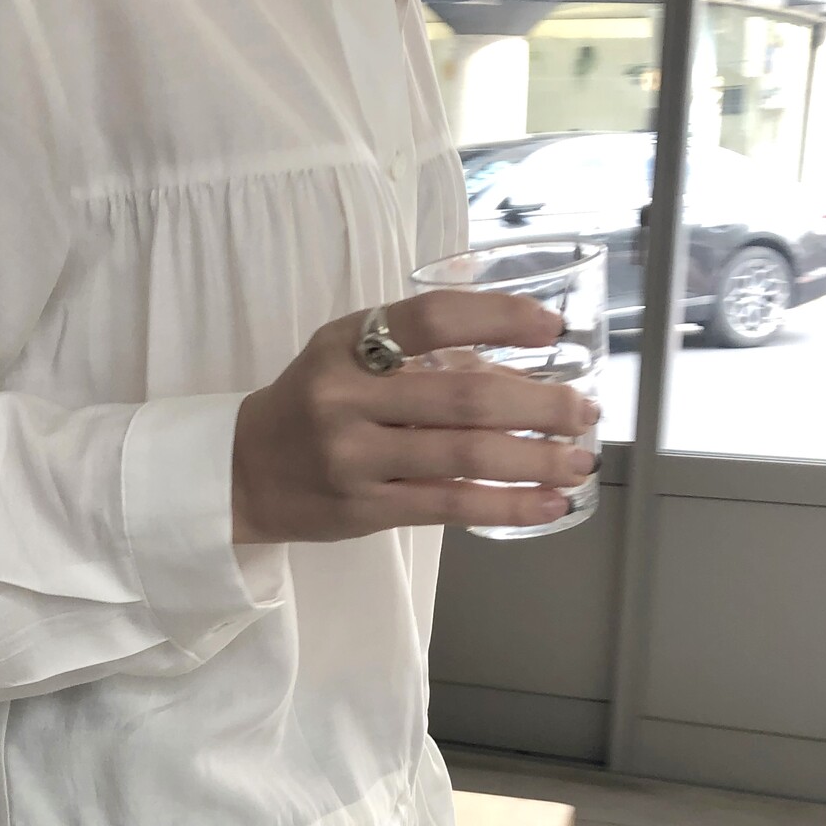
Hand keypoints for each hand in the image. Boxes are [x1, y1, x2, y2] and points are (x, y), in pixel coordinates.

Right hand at [232, 290, 599, 542]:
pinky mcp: (365, 508)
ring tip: (580, 460)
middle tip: (584, 410)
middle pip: (464, 396)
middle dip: (539, 404)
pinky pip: (449, 507)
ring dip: (535, 459)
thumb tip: (518, 372)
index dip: (500, 318)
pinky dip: (507, 505)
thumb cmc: (311, 405)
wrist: (241, 472)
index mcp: (347, 343)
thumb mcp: (347, 357)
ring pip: (464, 457)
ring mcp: (355, 457)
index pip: (434, 317)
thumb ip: (419, 357)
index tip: (551, 331)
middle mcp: (347, 397)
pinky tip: (548, 504)